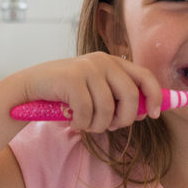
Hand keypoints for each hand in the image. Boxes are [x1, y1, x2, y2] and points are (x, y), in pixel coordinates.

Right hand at [15, 52, 162, 132]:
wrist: (31, 87)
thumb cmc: (67, 93)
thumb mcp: (97, 89)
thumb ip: (119, 94)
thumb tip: (148, 111)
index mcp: (113, 62)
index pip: (145, 76)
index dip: (155, 97)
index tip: (154, 115)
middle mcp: (103, 60)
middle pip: (131, 97)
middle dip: (124, 119)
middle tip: (110, 126)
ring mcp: (87, 67)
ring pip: (108, 109)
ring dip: (98, 125)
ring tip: (85, 123)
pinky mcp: (72, 78)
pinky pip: (88, 112)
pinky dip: (81, 123)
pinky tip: (73, 120)